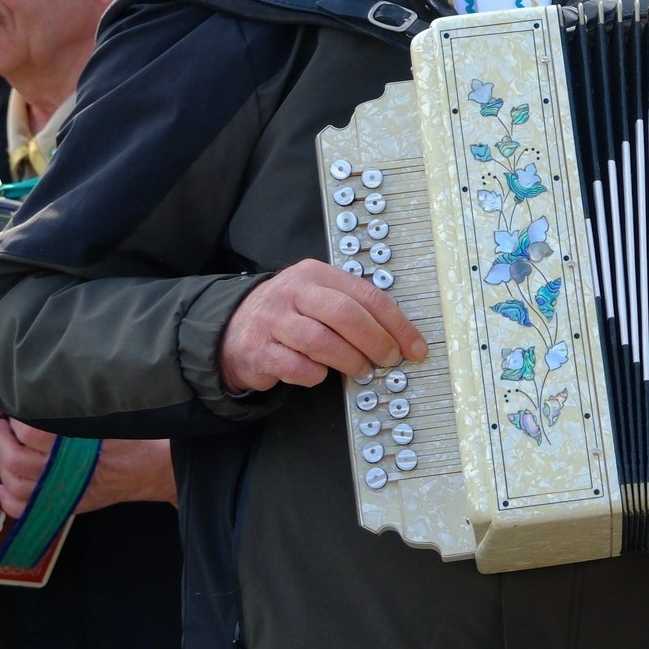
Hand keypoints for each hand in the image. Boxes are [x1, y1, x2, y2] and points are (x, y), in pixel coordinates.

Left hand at [0, 419, 176, 520]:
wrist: (152, 469)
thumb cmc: (133, 439)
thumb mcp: (109, 417)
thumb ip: (78, 411)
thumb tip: (43, 397)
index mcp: (78, 448)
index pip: (32, 434)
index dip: (17, 421)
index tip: (16, 411)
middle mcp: (67, 474)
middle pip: (16, 459)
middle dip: (2, 440)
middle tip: (2, 426)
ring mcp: (64, 493)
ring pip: (15, 484)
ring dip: (2, 465)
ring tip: (3, 448)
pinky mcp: (65, 506)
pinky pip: (25, 509)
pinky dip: (8, 499)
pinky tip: (5, 485)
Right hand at [220, 260, 428, 394]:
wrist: (233, 329)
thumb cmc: (289, 315)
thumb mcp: (319, 298)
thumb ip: (354, 310)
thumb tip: (400, 339)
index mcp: (316, 274)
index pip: (367, 296)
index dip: (397, 325)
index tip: (414, 348)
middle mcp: (293, 292)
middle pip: (345, 314)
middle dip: (376, 341)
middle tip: (388, 360)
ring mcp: (273, 320)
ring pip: (321, 341)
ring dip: (349, 361)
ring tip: (360, 370)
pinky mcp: (258, 350)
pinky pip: (296, 366)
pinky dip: (315, 374)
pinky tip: (320, 373)